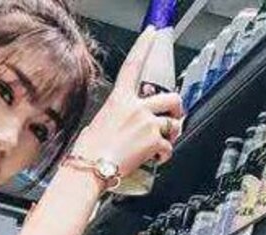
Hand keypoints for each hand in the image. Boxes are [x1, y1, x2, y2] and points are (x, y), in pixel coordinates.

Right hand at [72, 27, 183, 178]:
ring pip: (173, 125)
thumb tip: (120, 124)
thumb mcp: (98, 124)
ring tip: (162, 145)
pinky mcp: (153, 141)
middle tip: (175, 118)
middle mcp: (136, 107)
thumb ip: (116, 117)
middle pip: (171, 98)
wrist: (89, 169)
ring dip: (171, 136)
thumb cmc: (88, 152)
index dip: (143, 46)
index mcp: (119, 99)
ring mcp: (146, 123)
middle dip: (178, 109)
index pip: (133, 65)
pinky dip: (165, 155)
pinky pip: (168, 147)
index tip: (151, 34)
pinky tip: (156, 158)